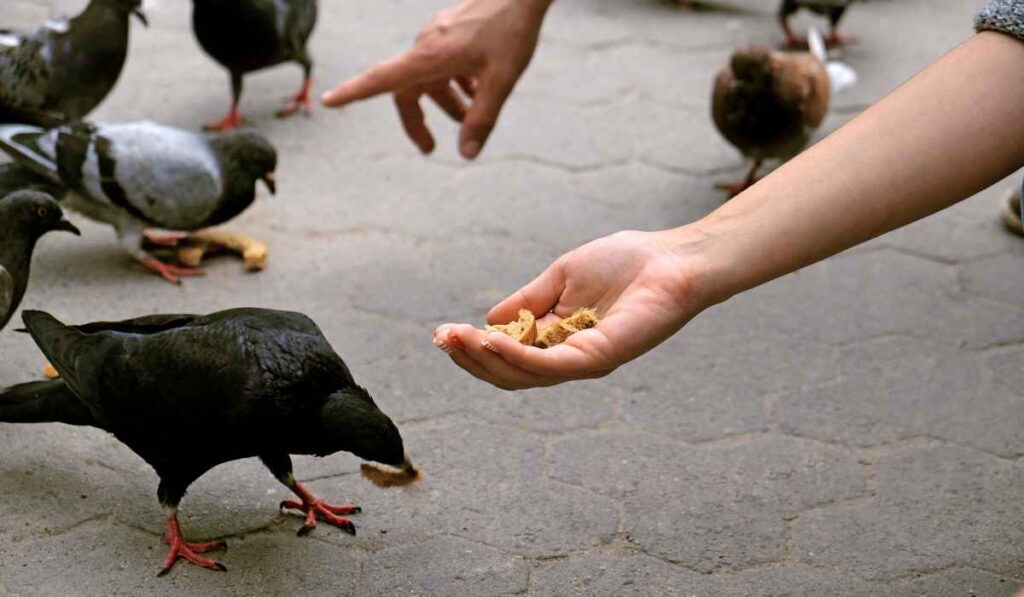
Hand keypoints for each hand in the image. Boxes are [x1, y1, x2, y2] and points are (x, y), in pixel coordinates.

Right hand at [322, 0, 551, 158]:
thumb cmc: (512, 30)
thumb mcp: (501, 80)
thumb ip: (482, 119)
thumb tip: (466, 154)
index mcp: (429, 57)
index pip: (382, 79)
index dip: (354, 92)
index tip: (329, 102)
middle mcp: (426, 45)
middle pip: (407, 89)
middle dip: (417, 120)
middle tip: (430, 149)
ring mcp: (438, 36)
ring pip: (430, 77)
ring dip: (446, 102)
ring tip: (470, 119)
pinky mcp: (452, 30)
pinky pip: (444, 63)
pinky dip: (456, 82)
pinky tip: (479, 89)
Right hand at [432, 230, 712, 388]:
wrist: (672, 259)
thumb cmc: (626, 262)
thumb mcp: (561, 278)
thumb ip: (527, 300)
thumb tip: (487, 320)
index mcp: (559, 341)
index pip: (509, 357)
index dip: (473, 348)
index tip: (441, 333)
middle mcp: (569, 359)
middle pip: (509, 374)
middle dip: (470, 358)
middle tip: (441, 340)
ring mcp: (583, 363)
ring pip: (522, 375)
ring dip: (482, 359)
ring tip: (454, 339)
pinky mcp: (597, 359)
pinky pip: (546, 365)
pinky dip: (513, 356)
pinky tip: (487, 340)